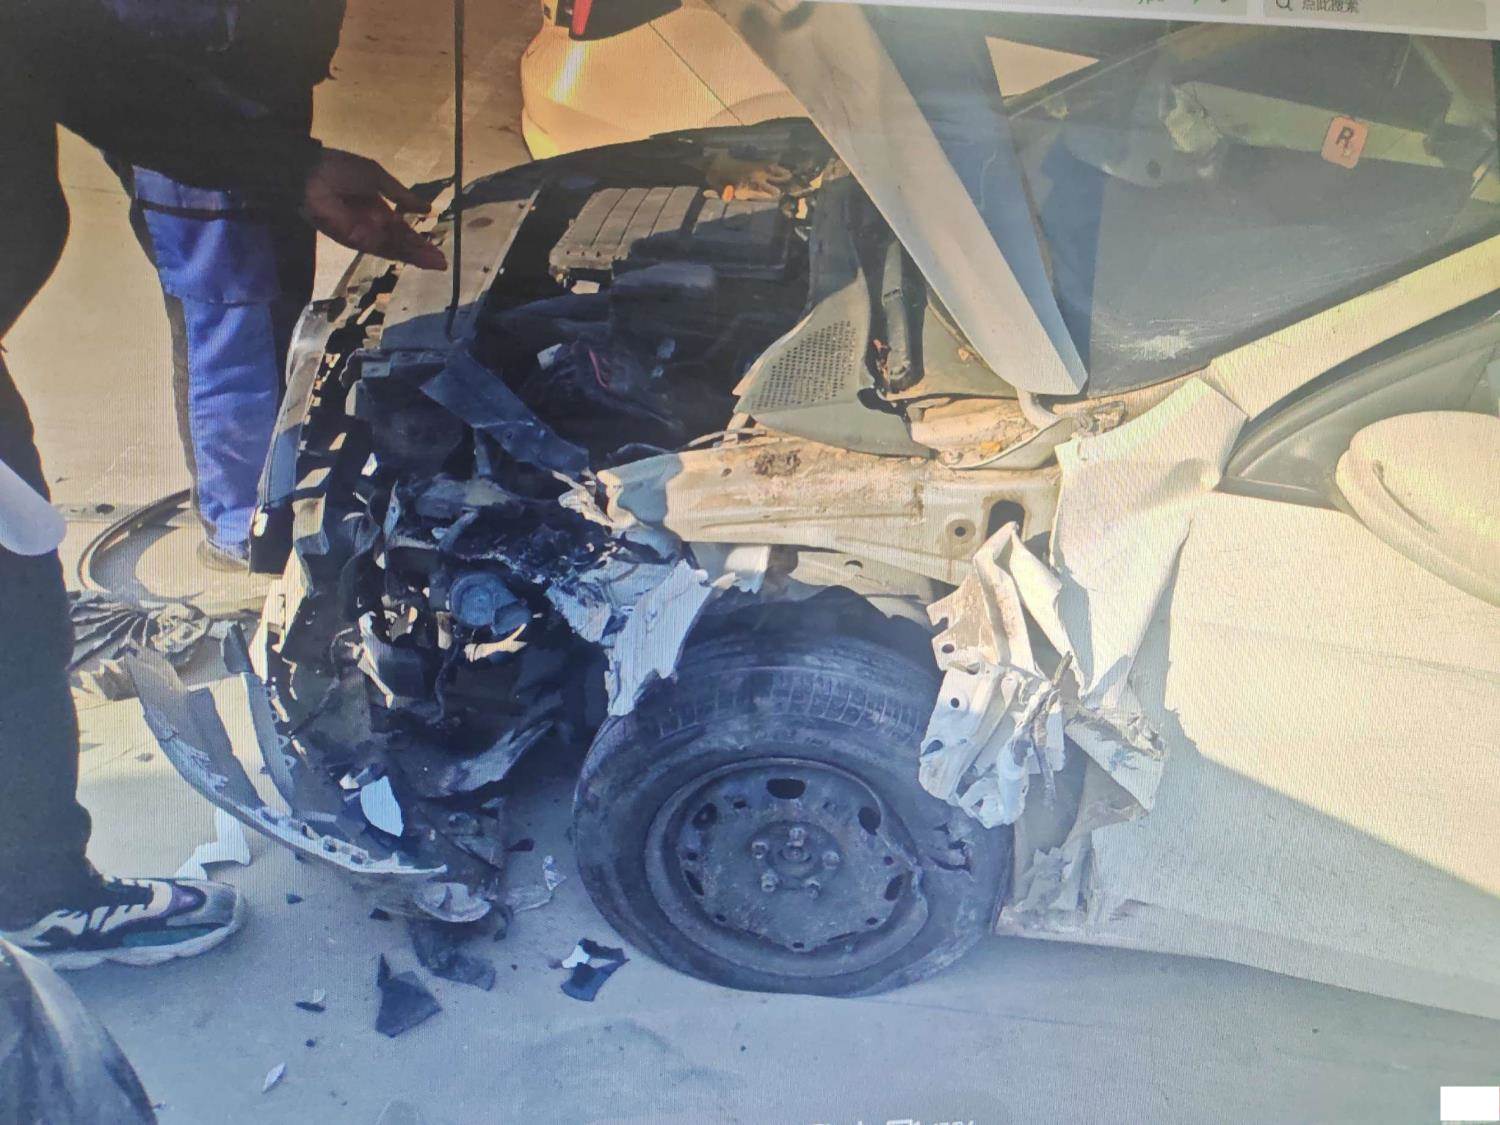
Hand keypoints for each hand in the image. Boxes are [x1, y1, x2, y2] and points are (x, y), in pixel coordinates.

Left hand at [301, 149, 447, 269]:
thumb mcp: (377, 177)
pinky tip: (417, 257)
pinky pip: (382, 248)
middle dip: (421, 251)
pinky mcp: (355, 241)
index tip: (436, 244)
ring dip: (416, 256)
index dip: (418, 236)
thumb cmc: (340, 168)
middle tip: (442, 261)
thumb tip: (426, 208)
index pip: (401, 227)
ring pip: (395, 249)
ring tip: (438, 263)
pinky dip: (400, 253)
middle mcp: (372, 224)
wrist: (310, 174)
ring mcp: (364, 234)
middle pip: (400, 242)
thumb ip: (400, 194)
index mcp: (377, 207)